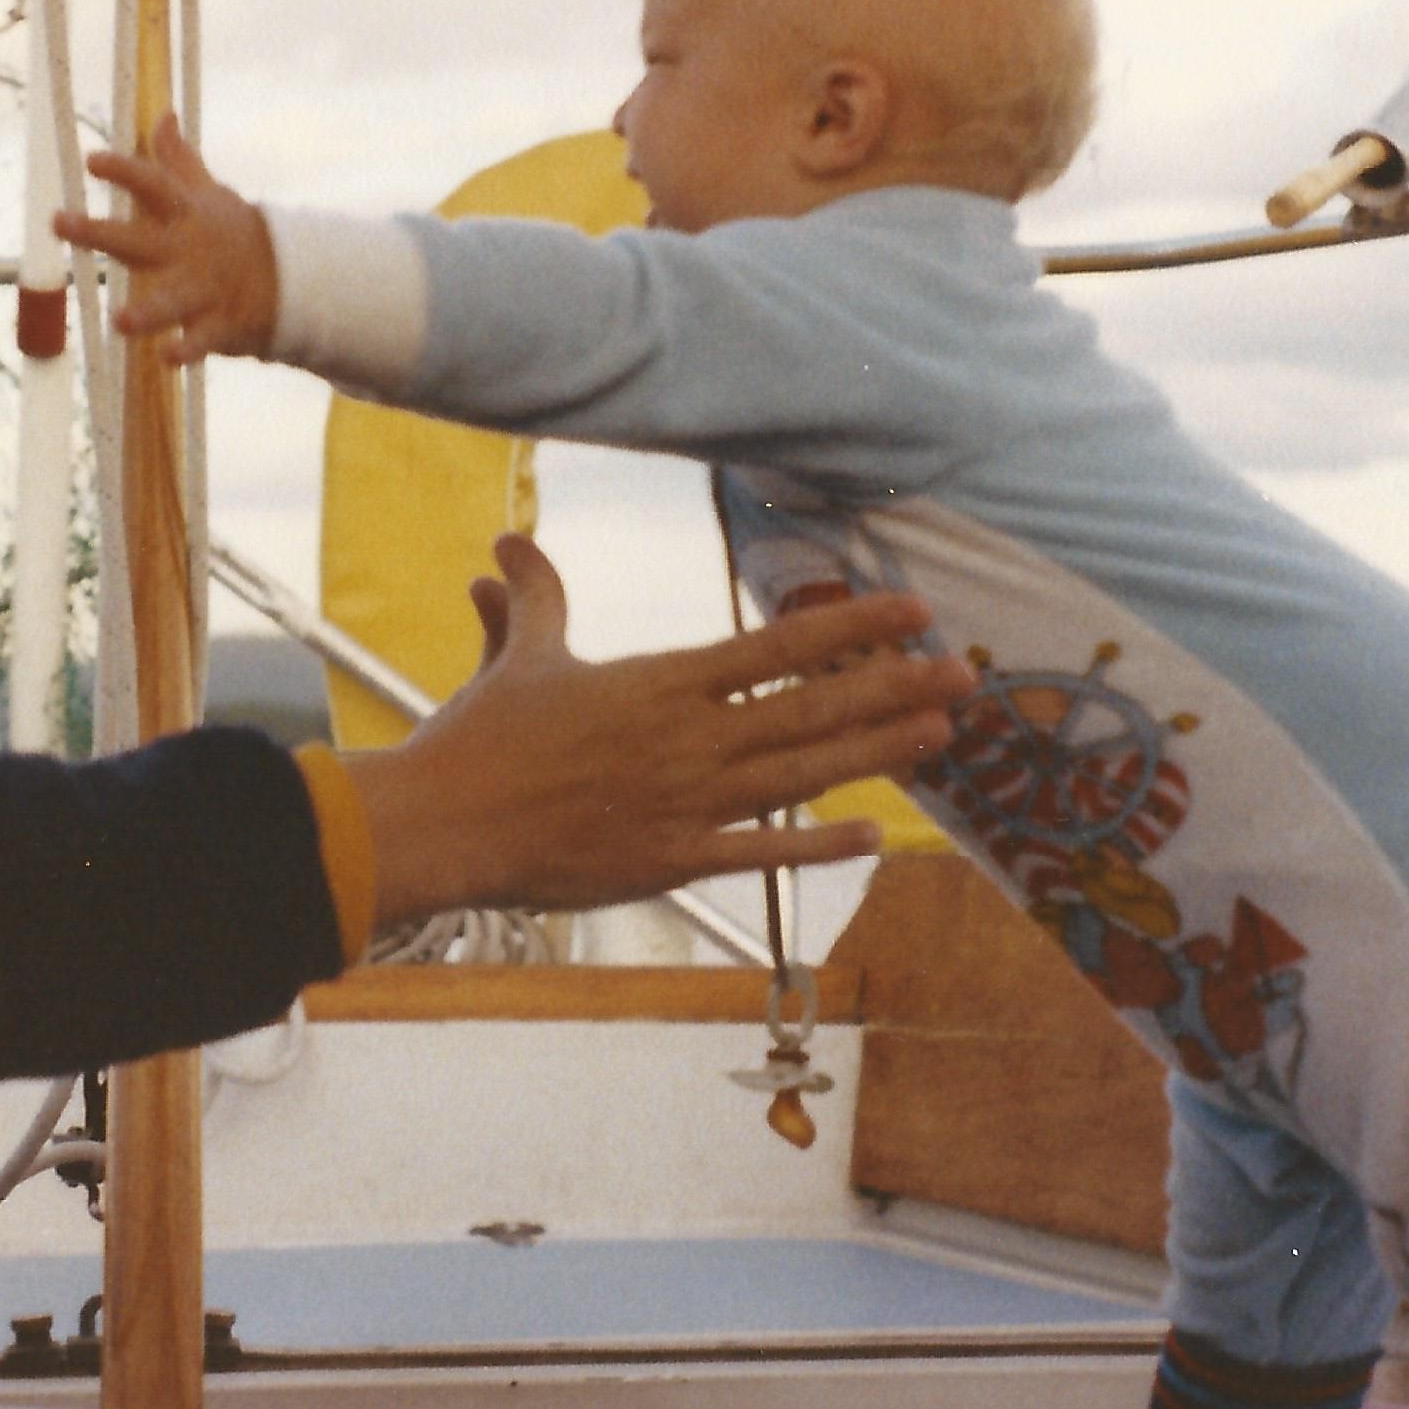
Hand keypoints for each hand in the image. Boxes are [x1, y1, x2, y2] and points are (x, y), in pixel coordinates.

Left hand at [62, 117, 279, 362]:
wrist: (288, 278)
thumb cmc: (232, 232)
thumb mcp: (207, 193)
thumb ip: (179, 160)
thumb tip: (163, 114)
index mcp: (184, 216)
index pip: (151, 185)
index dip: (123, 171)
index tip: (92, 161)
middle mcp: (187, 250)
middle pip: (137, 240)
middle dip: (98, 232)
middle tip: (58, 222)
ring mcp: (204, 289)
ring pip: (171, 300)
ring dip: (147, 311)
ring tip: (120, 320)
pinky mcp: (220, 324)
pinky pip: (201, 340)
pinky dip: (187, 349)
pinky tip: (167, 357)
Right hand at [341, 535, 974, 925]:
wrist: (443, 824)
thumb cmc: (480, 739)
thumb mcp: (520, 657)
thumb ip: (535, 600)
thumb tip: (506, 547)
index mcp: (659, 683)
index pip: (775, 646)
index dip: (850, 628)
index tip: (910, 612)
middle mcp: (686, 739)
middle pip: (810, 709)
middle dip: (893, 690)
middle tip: (965, 674)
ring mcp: (684, 803)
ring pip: (801, 776)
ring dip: (876, 754)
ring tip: (941, 734)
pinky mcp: (671, 861)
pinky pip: (760, 854)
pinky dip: (818, 847)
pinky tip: (875, 837)